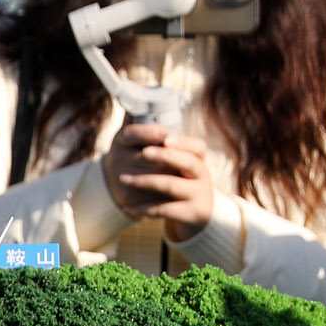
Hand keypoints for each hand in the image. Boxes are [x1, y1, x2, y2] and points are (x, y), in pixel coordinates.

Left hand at [103, 122, 216, 240]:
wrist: (195, 216)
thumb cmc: (179, 182)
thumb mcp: (177, 164)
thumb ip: (159, 142)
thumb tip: (133, 109)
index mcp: (199, 159)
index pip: (197, 146)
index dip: (181, 142)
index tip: (164, 137)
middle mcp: (203, 175)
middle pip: (188, 162)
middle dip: (164, 156)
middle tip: (143, 153)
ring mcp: (200, 195)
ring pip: (171, 185)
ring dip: (144, 181)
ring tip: (122, 178)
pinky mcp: (192, 214)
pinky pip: (164, 210)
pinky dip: (143, 208)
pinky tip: (128, 207)